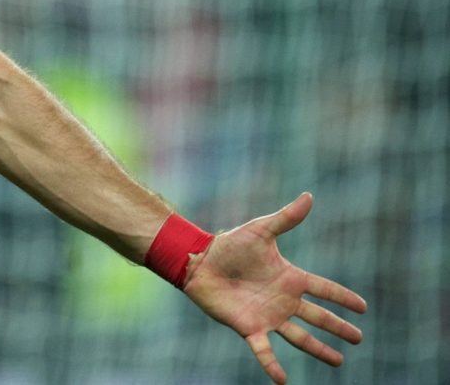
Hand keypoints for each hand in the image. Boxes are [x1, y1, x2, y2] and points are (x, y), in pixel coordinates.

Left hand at [183, 192, 366, 383]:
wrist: (198, 261)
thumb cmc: (228, 245)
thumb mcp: (260, 230)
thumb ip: (286, 219)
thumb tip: (309, 196)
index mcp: (289, 278)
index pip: (323, 289)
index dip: (343, 298)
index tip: (363, 308)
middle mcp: (282, 300)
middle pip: (317, 317)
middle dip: (338, 327)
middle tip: (358, 338)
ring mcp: (267, 315)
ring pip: (300, 337)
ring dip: (319, 349)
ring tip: (338, 362)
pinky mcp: (248, 327)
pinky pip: (264, 350)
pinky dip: (272, 366)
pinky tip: (283, 381)